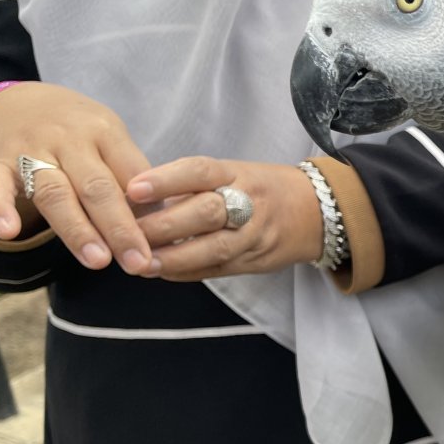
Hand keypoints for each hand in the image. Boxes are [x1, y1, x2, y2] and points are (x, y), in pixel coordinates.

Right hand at [0, 82, 153, 272]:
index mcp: (105, 132)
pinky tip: (8, 231)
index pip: (132, 175)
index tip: (163, 245)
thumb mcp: (109, 138)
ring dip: (77, 229)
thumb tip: (161, 225)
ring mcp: (30, 150)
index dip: (150, 212)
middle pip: (97, 187)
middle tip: (137, 263)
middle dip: (120, 228)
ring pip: (54, 192)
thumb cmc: (77, 131)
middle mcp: (68, 139)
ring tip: (97, 261)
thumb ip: (129, 176)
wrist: (17, 99)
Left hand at [127, 157, 323, 280]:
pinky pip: (218, 269)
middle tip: (128, 234)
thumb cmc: (259, 189)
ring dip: (173, 257)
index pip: (200, 172)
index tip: (133, 190)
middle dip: (164, 225)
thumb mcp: (232, 174)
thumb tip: (135, 203)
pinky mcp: (255, 261)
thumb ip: (190, 186)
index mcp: (238, 174)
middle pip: (206, 213)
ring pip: (213, 247)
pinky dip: (186, 272)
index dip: (166, 180)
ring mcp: (254, 235)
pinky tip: (161, 272)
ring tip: (140, 263)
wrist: (315, 213)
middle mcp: (249, 203)